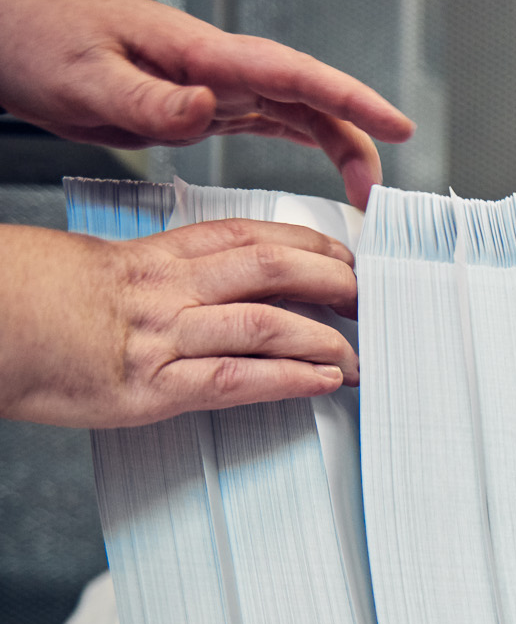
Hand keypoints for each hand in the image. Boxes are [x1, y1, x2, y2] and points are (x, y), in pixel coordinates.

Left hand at [0, 0, 411, 208]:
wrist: (2, 30)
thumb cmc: (35, 38)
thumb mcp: (86, 77)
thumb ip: (150, 99)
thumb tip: (206, 111)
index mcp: (197, 55)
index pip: (292, 74)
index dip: (350, 99)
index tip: (394, 125)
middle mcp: (213, 68)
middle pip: (308, 97)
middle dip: (356, 136)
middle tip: (378, 190)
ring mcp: (208, 84)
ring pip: (294, 111)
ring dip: (335, 146)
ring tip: (360, 191)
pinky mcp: (196, 102)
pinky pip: (264, 121)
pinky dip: (299, 141)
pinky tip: (317, 163)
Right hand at [0, 221, 359, 427]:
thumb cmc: (17, 298)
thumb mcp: (89, 267)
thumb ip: (146, 275)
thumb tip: (188, 287)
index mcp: (151, 255)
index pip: (249, 235)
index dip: (308, 241)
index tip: (345, 254)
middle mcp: (165, 289)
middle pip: (273, 268)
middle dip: (335, 281)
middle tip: (372, 299)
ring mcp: (160, 336)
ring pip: (267, 323)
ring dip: (327, 340)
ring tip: (360, 353)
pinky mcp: (149, 387)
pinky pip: (236, 378)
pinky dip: (289, 379)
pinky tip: (323, 381)